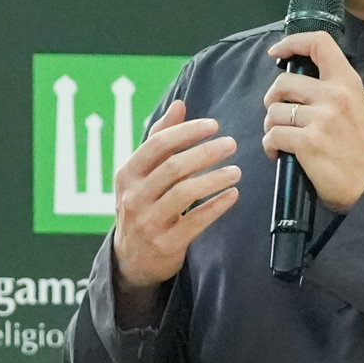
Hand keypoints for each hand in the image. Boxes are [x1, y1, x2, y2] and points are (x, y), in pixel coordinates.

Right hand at [109, 100, 242, 303]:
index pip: (158, 145)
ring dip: (214, 178)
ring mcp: (148, 222)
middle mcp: (134, 197)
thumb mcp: (141, 173)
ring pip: (184, 193)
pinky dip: (217, 206)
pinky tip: (233, 195)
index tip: (213, 125)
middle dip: (206, 152)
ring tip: (236, 171)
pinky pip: (196, 221)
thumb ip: (159, 138)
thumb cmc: (142, 205)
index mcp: (127, 174)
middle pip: (173, 167)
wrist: (132, 258)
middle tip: (231, 144)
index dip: (187, 132)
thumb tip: (180, 104)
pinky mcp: (166, 244)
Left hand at [262, 28, 363, 212]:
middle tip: (279, 115)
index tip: (276, 52)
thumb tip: (292, 82)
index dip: (292, 42)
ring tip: (283, 138)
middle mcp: (335, 95)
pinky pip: (273, 135)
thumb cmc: (356, 146)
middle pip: (283, 81)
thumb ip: (328, 90)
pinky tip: (279, 153)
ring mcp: (321, 118)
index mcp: (347, 82)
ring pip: (273, 111)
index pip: (319, 43)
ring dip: (271, 126)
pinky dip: (270, 145)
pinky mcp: (308, 141)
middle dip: (272, 100)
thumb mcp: (352, 106)